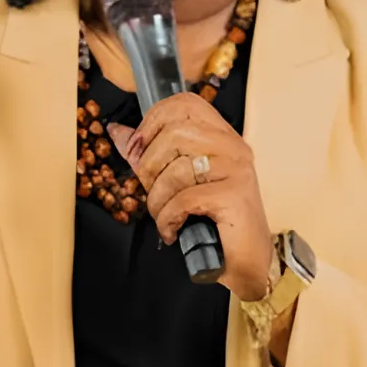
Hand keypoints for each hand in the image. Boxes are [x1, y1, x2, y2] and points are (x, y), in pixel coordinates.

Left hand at [106, 93, 274, 302]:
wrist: (247, 262)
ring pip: (176, 168)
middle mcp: (233, 147)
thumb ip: (151, 155)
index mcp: (221, 137)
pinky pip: (183, 198)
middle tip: (153, 192)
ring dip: (158, 199)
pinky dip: (168, 218)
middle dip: (150, 167)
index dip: (153, 121)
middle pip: (174, 133)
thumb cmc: (214, 223)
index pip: (185, 104)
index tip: (138, 150)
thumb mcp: (178, 183)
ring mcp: (236, 169)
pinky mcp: (234, 195)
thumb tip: (119, 132)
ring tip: (165, 217)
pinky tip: (173, 230)